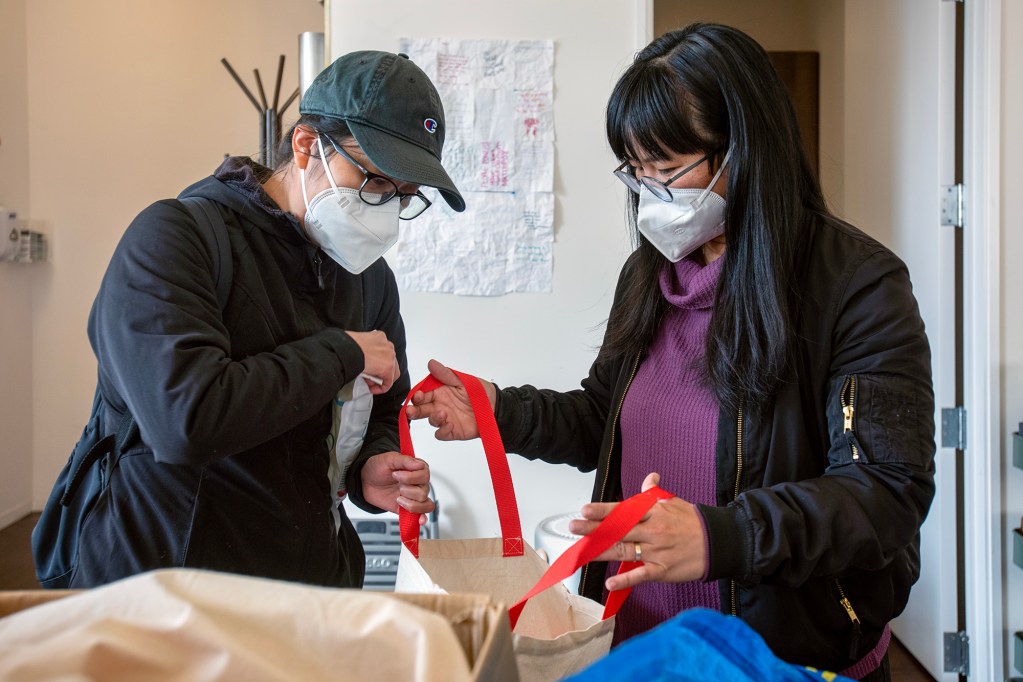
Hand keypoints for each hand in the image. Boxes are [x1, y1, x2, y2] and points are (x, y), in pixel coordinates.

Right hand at [346, 331, 398, 394]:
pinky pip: (388, 382)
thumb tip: (360, 358)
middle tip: (368, 377)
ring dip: (381, 380)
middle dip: (380, 372)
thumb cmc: (347, 345)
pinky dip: (381, 388)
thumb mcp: (356, 343)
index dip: (376, 364)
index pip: (382, 353)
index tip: (367, 369)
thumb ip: (362, 349)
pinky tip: (372, 389)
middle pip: (389, 362)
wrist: (348, 349)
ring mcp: (390, 356)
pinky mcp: (388, 368)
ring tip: (370, 383)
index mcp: (380, 337)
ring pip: (391, 372)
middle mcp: (387, 345)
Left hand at [360, 452, 434, 524]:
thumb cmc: (378, 468)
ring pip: (425, 505)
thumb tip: (419, 464)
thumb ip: (405, 460)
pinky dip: (422, 518)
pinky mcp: (408, 508)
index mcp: (417, 469)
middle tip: (397, 485)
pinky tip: (419, 520)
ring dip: (411, 504)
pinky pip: (421, 515)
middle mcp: (418, 483)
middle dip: (408, 490)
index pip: (425, 475)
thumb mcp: (389, 459)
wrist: (366, 480)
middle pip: (424, 491)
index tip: (396, 475)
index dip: (411, 477)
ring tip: (398, 498)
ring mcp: (414, 496)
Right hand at [404, 359, 496, 440]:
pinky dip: (442, 431)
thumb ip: (445, 374)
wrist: (495, 407)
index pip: (422, 395)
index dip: (417, 396)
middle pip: (421, 410)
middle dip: (413, 411)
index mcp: (439, 392)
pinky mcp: (452, 430)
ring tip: (442, 413)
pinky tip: (449, 424)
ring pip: (431, 421)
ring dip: (433, 418)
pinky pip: (441, 433)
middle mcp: (439, 406)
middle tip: (411, 411)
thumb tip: (431, 363)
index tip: (417, 396)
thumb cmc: (479, 392)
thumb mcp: (461, 380)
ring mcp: (445, 419)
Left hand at [568, 473, 706, 590]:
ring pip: (625, 550)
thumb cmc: (694, 522)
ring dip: (602, 551)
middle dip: (594, 529)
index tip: (585, 509)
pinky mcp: (663, 570)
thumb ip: (655, 493)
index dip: (603, 510)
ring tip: (583, 551)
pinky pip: (641, 575)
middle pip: (619, 529)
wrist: (720, 542)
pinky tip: (610, 583)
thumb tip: (649, 478)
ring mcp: (658, 551)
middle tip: (574, 527)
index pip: (623, 510)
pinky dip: (625, 580)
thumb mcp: (675, 502)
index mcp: (654, 512)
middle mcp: (653, 530)